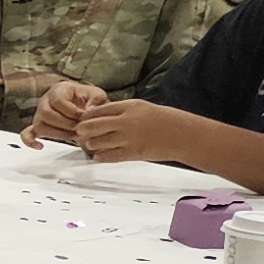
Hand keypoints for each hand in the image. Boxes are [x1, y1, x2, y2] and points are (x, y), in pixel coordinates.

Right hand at [20, 83, 107, 147]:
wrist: (83, 105)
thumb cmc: (88, 99)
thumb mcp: (97, 94)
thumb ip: (97, 100)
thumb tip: (89, 111)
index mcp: (58, 90)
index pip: (58, 101)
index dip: (72, 111)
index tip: (84, 117)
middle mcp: (45, 101)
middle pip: (46, 114)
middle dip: (65, 124)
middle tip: (80, 128)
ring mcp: (39, 114)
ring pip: (39, 125)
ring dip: (57, 133)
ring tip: (73, 135)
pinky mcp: (38, 126)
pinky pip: (26, 134)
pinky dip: (30, 141)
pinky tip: (40, 146)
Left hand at [64, 96, 195, 165]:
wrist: (183, 135)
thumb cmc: (163, 121)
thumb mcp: (140, 107)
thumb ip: (119, 110)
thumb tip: (96, 114)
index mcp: (129, 107)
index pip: (98, 111)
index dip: (86, 117)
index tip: (82, 121)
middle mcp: (126, 121)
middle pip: (91, 126)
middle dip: (82, 130)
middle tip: (80, 133)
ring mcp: (128, 138)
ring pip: (95, 142)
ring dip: (90, 144)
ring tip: (92, 144)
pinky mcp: (132, 153)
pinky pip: (107, 156)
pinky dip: (99, 156)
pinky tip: (100, 154)